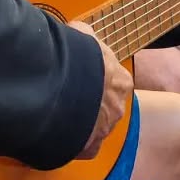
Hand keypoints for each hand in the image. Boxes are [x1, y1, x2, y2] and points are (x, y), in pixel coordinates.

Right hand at [69, 20, 132, 159]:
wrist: (62, 85)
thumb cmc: (74, 57)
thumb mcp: (81, 36)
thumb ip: (84, 36)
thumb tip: (79, 31)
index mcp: (121, 82)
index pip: (114, 83)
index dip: (98, 81)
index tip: (82, 78)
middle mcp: (118, 107)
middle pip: (105, 108)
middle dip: (90, 105)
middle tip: (68, 99)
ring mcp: (104, 129)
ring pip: (94, 128)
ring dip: (80, 123)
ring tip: (58, 115)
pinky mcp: (89, 148)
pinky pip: (82, 148)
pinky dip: (72, 144)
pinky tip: (58, 134)